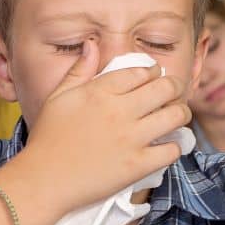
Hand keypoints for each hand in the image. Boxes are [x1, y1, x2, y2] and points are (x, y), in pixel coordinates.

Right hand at [23, 44, 190, 212]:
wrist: (44, 181)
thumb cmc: (48, 138)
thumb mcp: (58, 97)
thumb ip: (79, 70)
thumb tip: (93, 44)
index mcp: (100, 91)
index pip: (142, 71)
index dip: (154, 71)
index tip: (154, 77)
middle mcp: (120, 111)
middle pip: (166, 88)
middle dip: (174, 87)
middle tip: (173, 93)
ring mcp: (131, 138)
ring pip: (176, 116)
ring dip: (181, 113)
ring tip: (176, 116)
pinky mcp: (137, 165)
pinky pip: (171, 150)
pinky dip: (174, 146)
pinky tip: (166, 145)